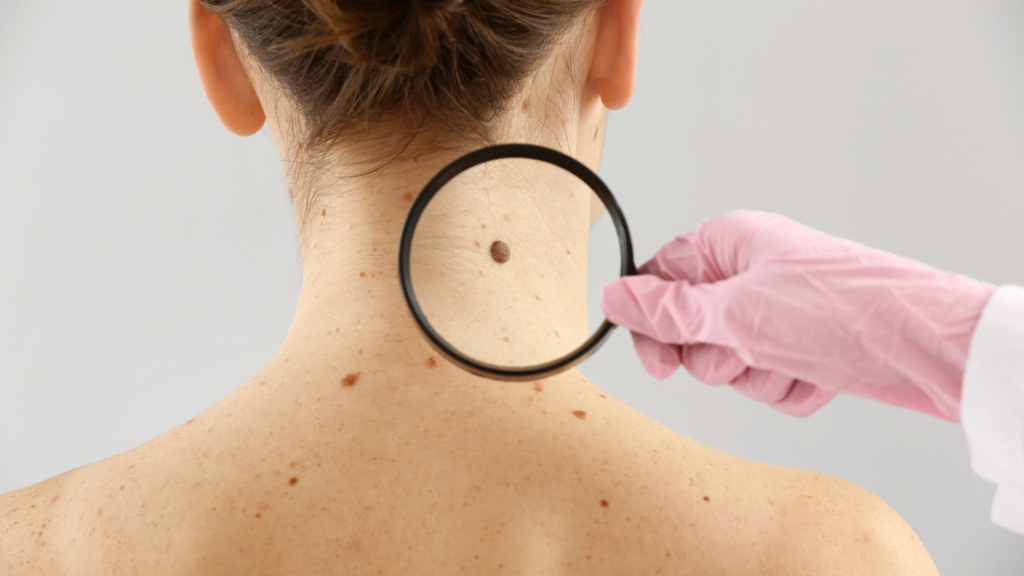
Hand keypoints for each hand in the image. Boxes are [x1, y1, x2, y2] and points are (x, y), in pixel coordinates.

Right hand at [600, 211, 994, 420]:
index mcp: (728, 244)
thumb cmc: (840, 310)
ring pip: (729, 363)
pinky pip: (766, 382)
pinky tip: (815, 374)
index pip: (659, 280)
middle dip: (716, 356)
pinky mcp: (800, 348)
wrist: (923, 347)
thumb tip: (613, 297)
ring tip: (791, 361)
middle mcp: (748, 274)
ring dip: (757, 376)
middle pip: (690, 330)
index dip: (653, 325)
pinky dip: (787, 388)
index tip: (660, 363)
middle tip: (743, 351)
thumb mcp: (736, 312)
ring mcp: (776, 313)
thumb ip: (667, 310)